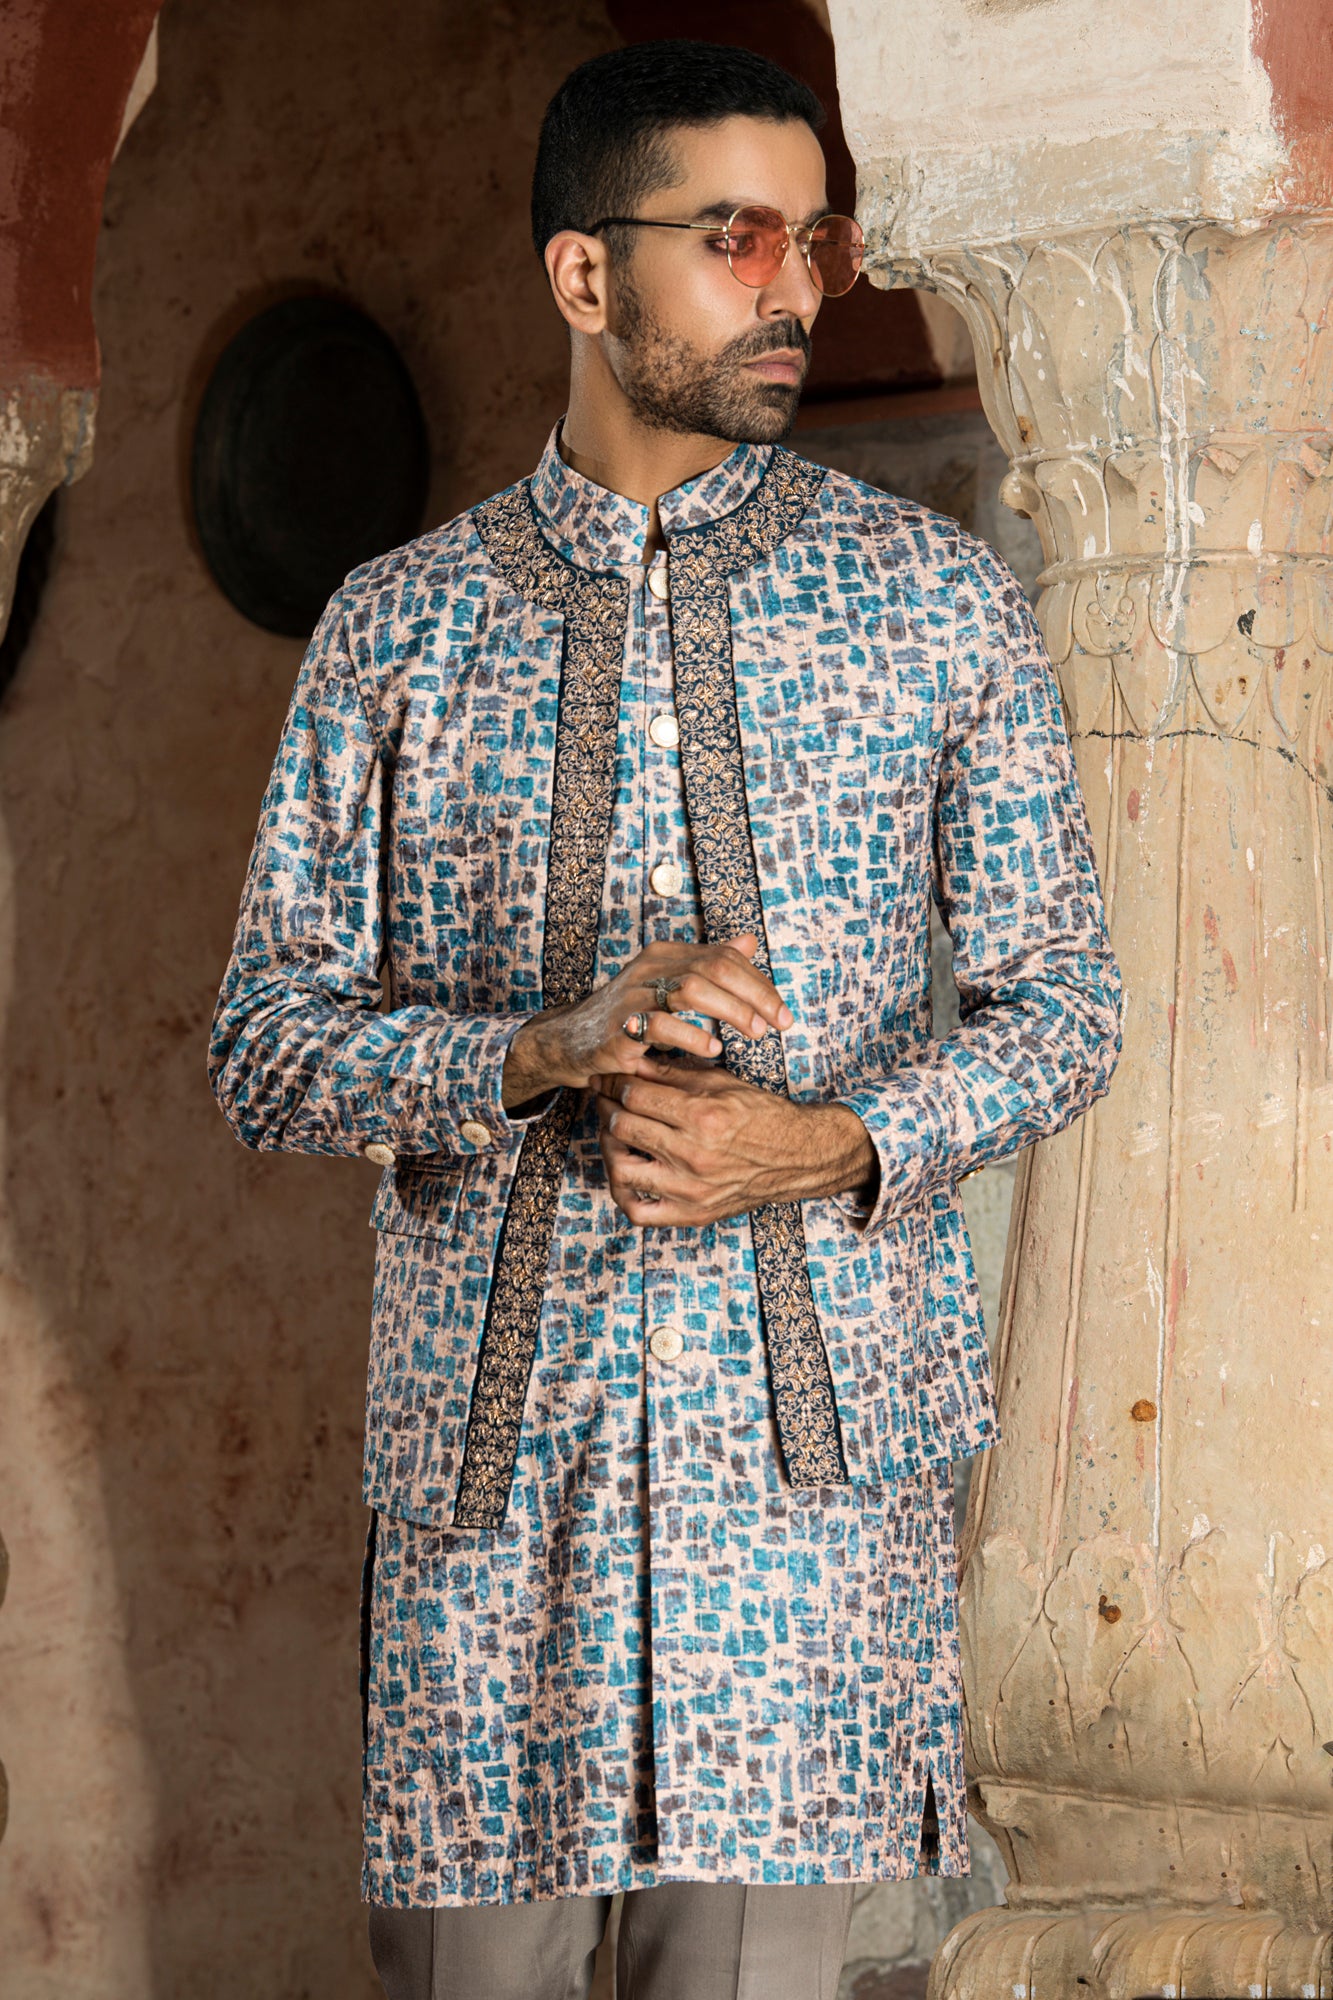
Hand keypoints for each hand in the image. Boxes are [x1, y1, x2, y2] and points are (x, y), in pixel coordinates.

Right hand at [502, 934, 793, 1103]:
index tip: (782, 1013)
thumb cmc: (627, 1017)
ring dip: (731, 1012)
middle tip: (778, 1024)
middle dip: (754, 995)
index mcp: (665, 955)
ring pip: (691, 989)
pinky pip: (660, 1026)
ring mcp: (632, 996)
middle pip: (714, 968)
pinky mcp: (619, 1028)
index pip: (723, 957)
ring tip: (755, 1033)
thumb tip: (749, 942)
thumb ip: (709, 964)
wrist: (570, 1042)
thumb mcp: (669, 985)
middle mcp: (649, 969)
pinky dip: (692, 1037)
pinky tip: (713, 1050)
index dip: (759, 983)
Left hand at [591, 1054, 876, 1228]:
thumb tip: (630, 1062)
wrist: (797, 1156)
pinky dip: (623, 1194)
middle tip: (607, 1101)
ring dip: (610, 1148)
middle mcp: (694, 1154)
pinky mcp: (692, 1213)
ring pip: (622, 1169)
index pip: (635, 1095)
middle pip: (624, 1127)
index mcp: (703, 1116)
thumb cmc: (760, 1115)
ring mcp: (691, 1189)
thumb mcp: (720, 1083)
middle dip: (608, 1108)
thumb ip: (672, 1074)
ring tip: (614, 1135)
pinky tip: (625, 1174)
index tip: (610, 1080)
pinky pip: (639, 1213)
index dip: (616, 1083)